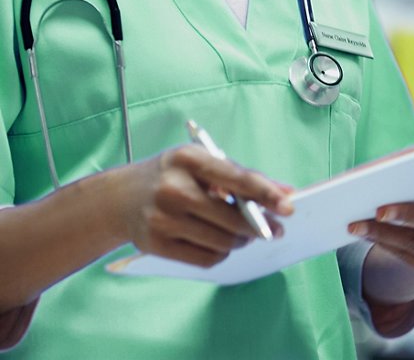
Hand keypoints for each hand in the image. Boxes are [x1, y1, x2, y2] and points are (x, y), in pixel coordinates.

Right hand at [111, 145, 292, 266]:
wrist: (119, 198)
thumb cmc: (173, 175)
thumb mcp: (203, 163)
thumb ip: (243, 176)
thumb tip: (287, 193)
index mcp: (189, 159)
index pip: (237, 179)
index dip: (266, 194)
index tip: (289, 207)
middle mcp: (173, 188)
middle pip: (233, 218)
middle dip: (259, 226)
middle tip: (273, 229)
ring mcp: (162, 219)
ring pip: (222, 242)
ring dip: (241, 241)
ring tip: (243, 234)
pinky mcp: (155, 245)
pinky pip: (205, 258)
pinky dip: (221, 254)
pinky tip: (220, 243)